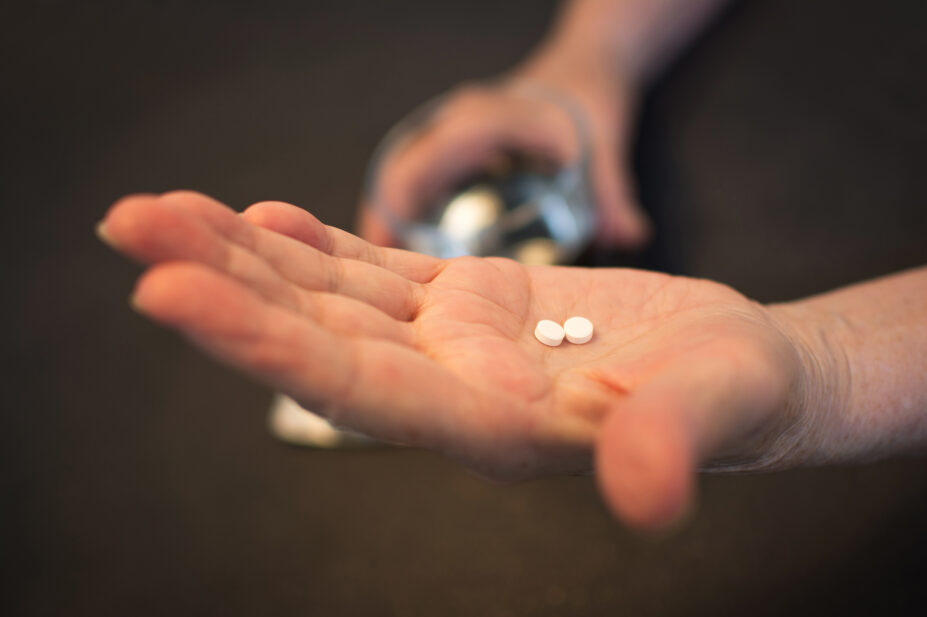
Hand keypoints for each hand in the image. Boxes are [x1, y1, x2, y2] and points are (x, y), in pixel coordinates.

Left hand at [100, 191, 819, 528]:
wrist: (739, 372)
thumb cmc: (735, 396)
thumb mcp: (718, 409)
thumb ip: (671, 443)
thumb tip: (645, 491)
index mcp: (491, 426)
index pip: (356, 389)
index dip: (262, 344)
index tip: (170, 295)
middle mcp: (452, 388)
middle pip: (316, 335)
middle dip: (221, 284)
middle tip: (134, 228)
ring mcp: (456, 342)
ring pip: (331, 296)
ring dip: (247, 255)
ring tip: (166, 213)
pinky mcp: (472, 305)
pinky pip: (376, 274)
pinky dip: (316, 246)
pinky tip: (263, 218)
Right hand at [359, 68, 650, 249]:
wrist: (584, 66)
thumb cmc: (589, 99)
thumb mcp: (607, 142)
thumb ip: (614, 192)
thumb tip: (630, 236)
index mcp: (487, 118)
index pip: (430, 157)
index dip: (403, 198)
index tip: (386, 239)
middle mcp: (460, 118)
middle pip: (403, 167)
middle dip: (386, 215)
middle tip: (381, 271)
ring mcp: (452, 126)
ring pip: (404, 168)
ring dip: (391, 211)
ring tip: (387, 263)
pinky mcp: (454, 139)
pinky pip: (417, 168)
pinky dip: (408, 202)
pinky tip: (410, 238)